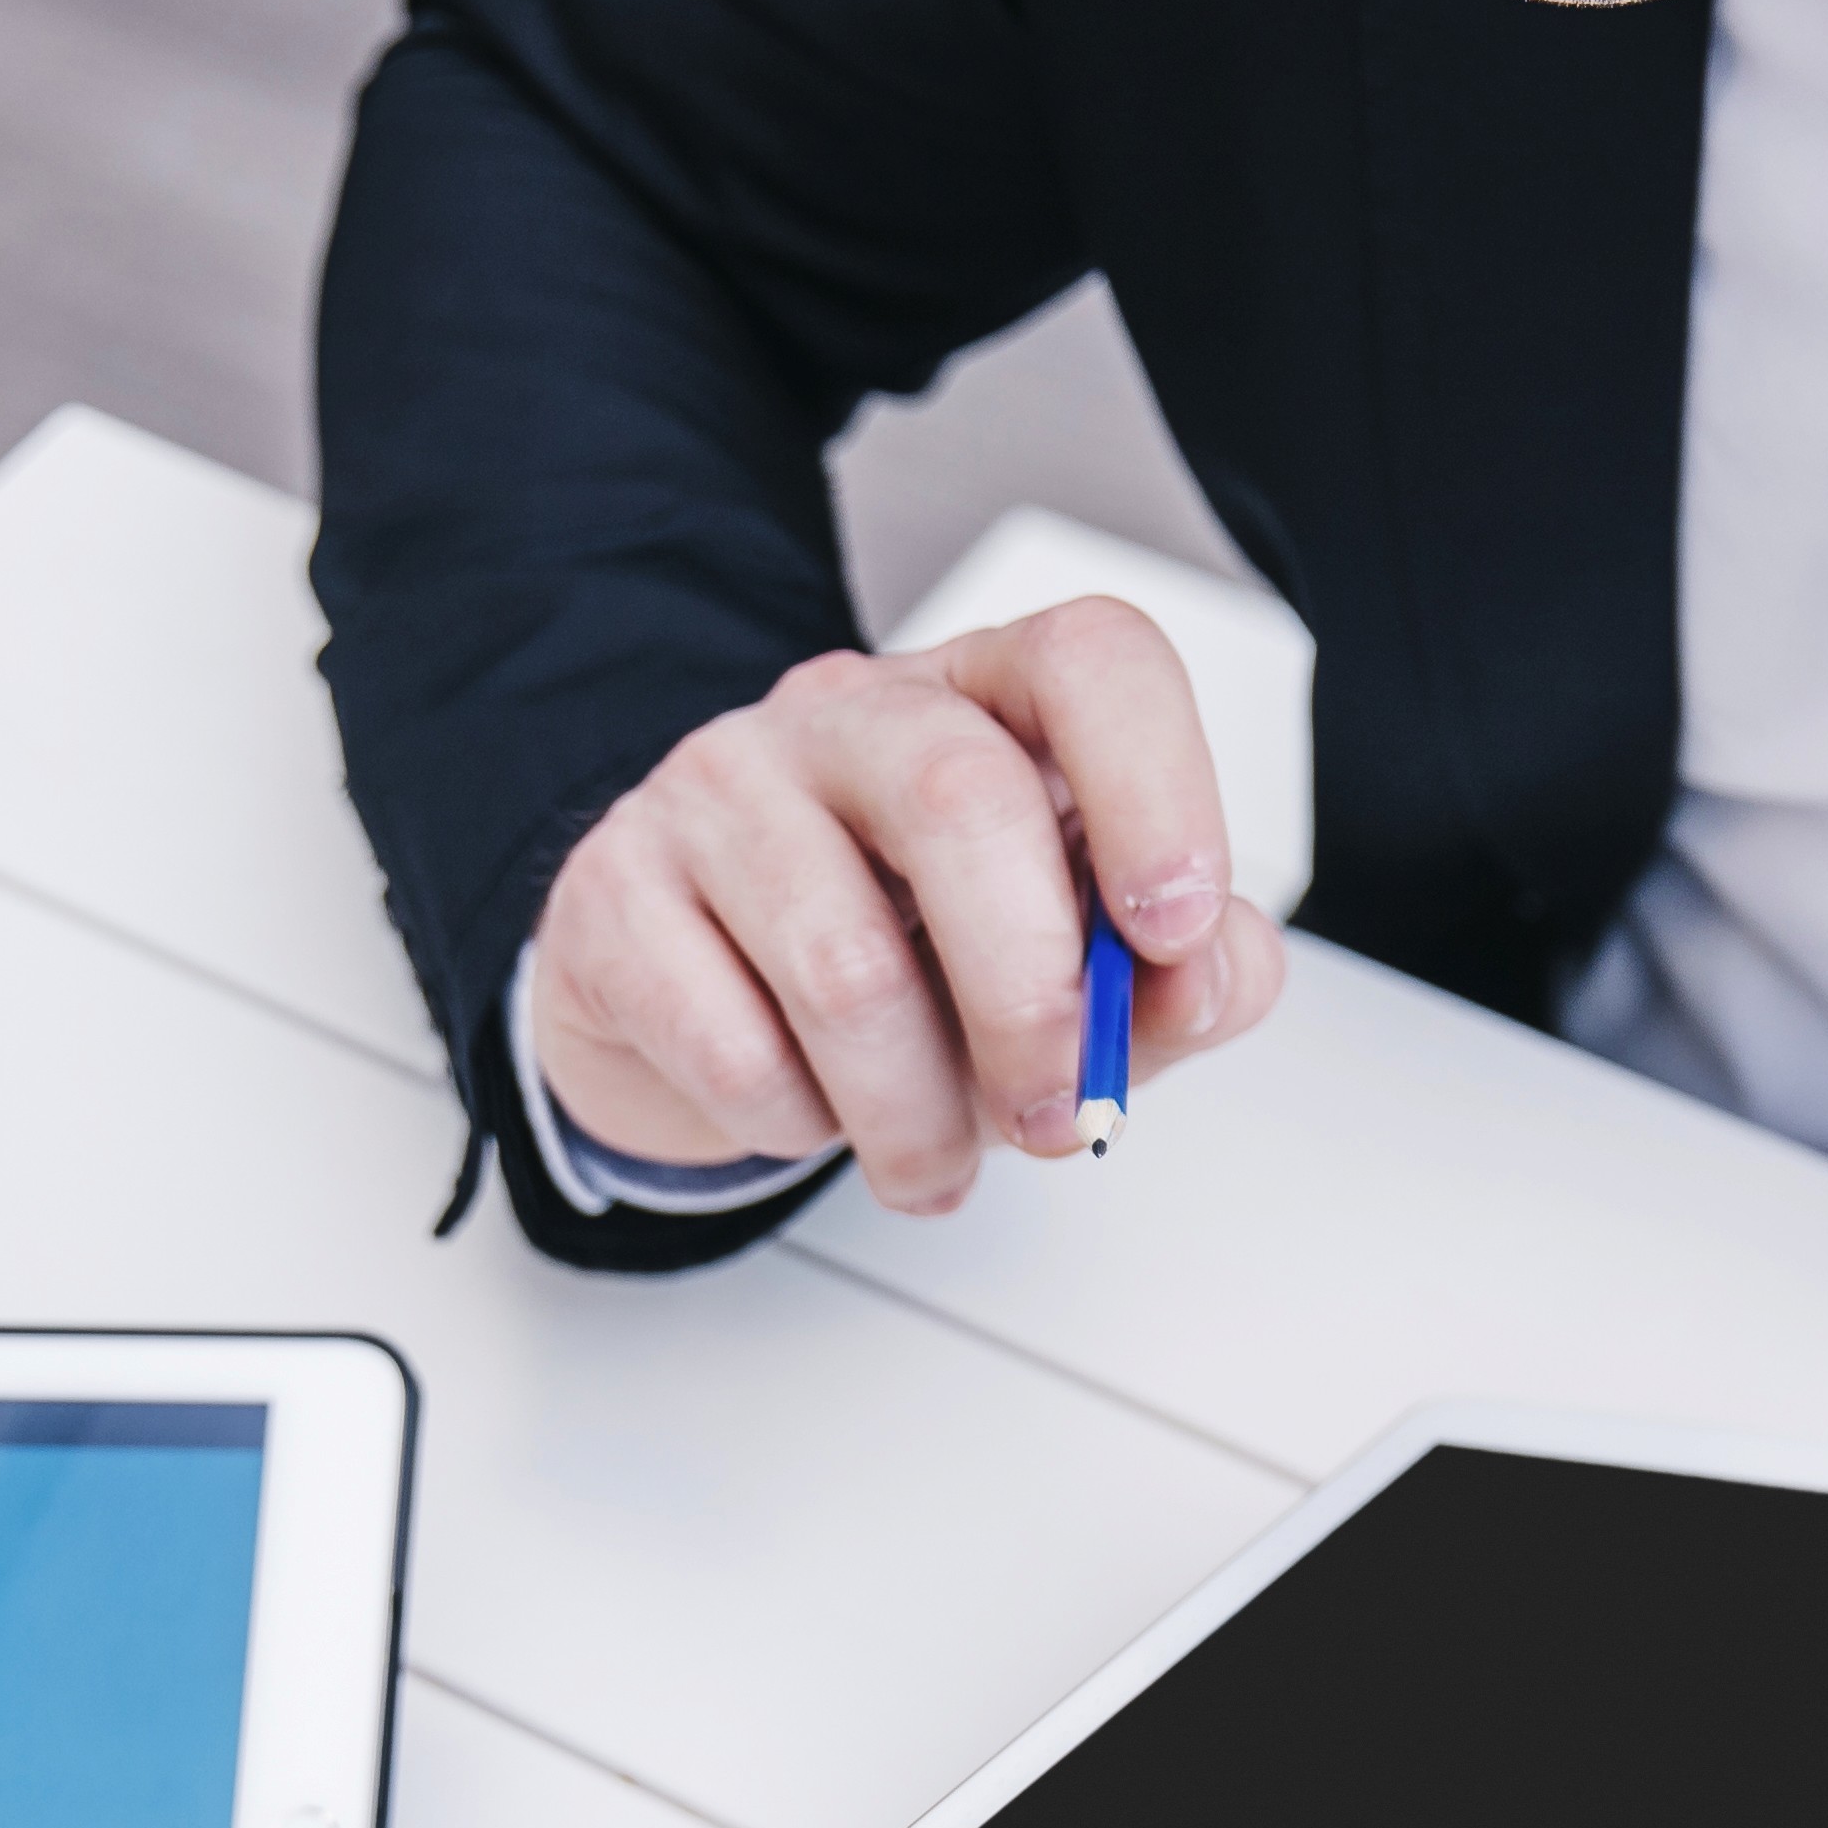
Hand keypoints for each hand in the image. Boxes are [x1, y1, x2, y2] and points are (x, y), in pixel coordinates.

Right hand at [527, 597, 1289, 1211]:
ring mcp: (720, 782)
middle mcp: (854, 710)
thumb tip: (1211, 976)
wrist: (698, 1004)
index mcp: (991, 699)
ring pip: (845, 961)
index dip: (1156, 788)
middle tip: (1053, 1119)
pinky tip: (807, 1115)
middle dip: (1034, 1005)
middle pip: (967, 802)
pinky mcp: (616, 886)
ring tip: (928, 1167)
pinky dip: (793, 1122)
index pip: (1092, 661)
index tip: (1172, 931)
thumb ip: (1176, 979)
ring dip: (912, 1114)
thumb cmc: (909, 968)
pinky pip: (728, 1040)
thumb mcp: (1071, 974)